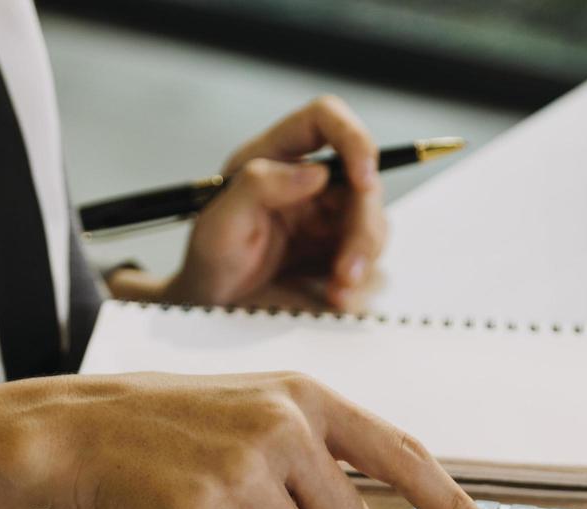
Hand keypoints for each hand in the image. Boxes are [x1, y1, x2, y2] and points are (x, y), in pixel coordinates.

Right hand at [0, 372, 497, 508]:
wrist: (71, 429)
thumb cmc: (162, 428)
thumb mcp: (251, 408)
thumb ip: (317, 448)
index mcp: (306, 396)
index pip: (404, 456)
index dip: (451, 507)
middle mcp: (287, 424)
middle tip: (249, 506)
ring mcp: (247, 465)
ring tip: (212, 507)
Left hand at [110, 96, 386, 310]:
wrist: (216, 312)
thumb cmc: (210, 264)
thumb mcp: (218, 226)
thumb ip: (256, 188)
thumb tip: (315, 172)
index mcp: (276, 157)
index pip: (325, 119)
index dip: (353, 138)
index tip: (362, 179)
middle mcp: (309, 182)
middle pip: (364, 180)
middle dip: (364, 227)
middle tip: (346, 270)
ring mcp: (329, 218)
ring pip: (375, 222)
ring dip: (365, 258)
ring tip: (336, 292)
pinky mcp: (342, 253)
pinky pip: (373, 260)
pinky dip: (362, 282)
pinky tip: (335, 299)